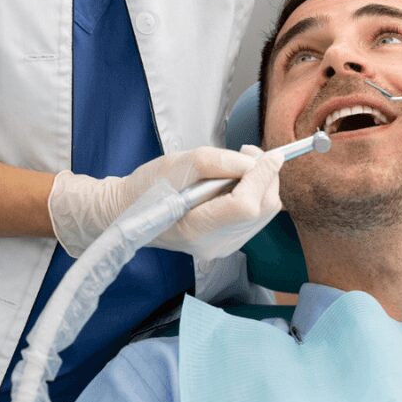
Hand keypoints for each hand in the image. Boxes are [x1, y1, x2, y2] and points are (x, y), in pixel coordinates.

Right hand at [48, 145, 281, 256]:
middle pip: (264, 209)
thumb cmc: (150, 186)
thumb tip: (255, 162)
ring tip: (241, 165)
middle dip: (266, 177)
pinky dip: (255, 194)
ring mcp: (224, 248)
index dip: (263, 176)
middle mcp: (216, 245)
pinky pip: (256, 217)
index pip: (247, 205)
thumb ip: (220, 162)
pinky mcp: (229, 243)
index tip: (271, 154)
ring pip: (265, 213)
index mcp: (198, 228)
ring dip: (262, 184)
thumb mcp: (180, 163)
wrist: (130, 212)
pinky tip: (235, 183)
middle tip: (249, 153)